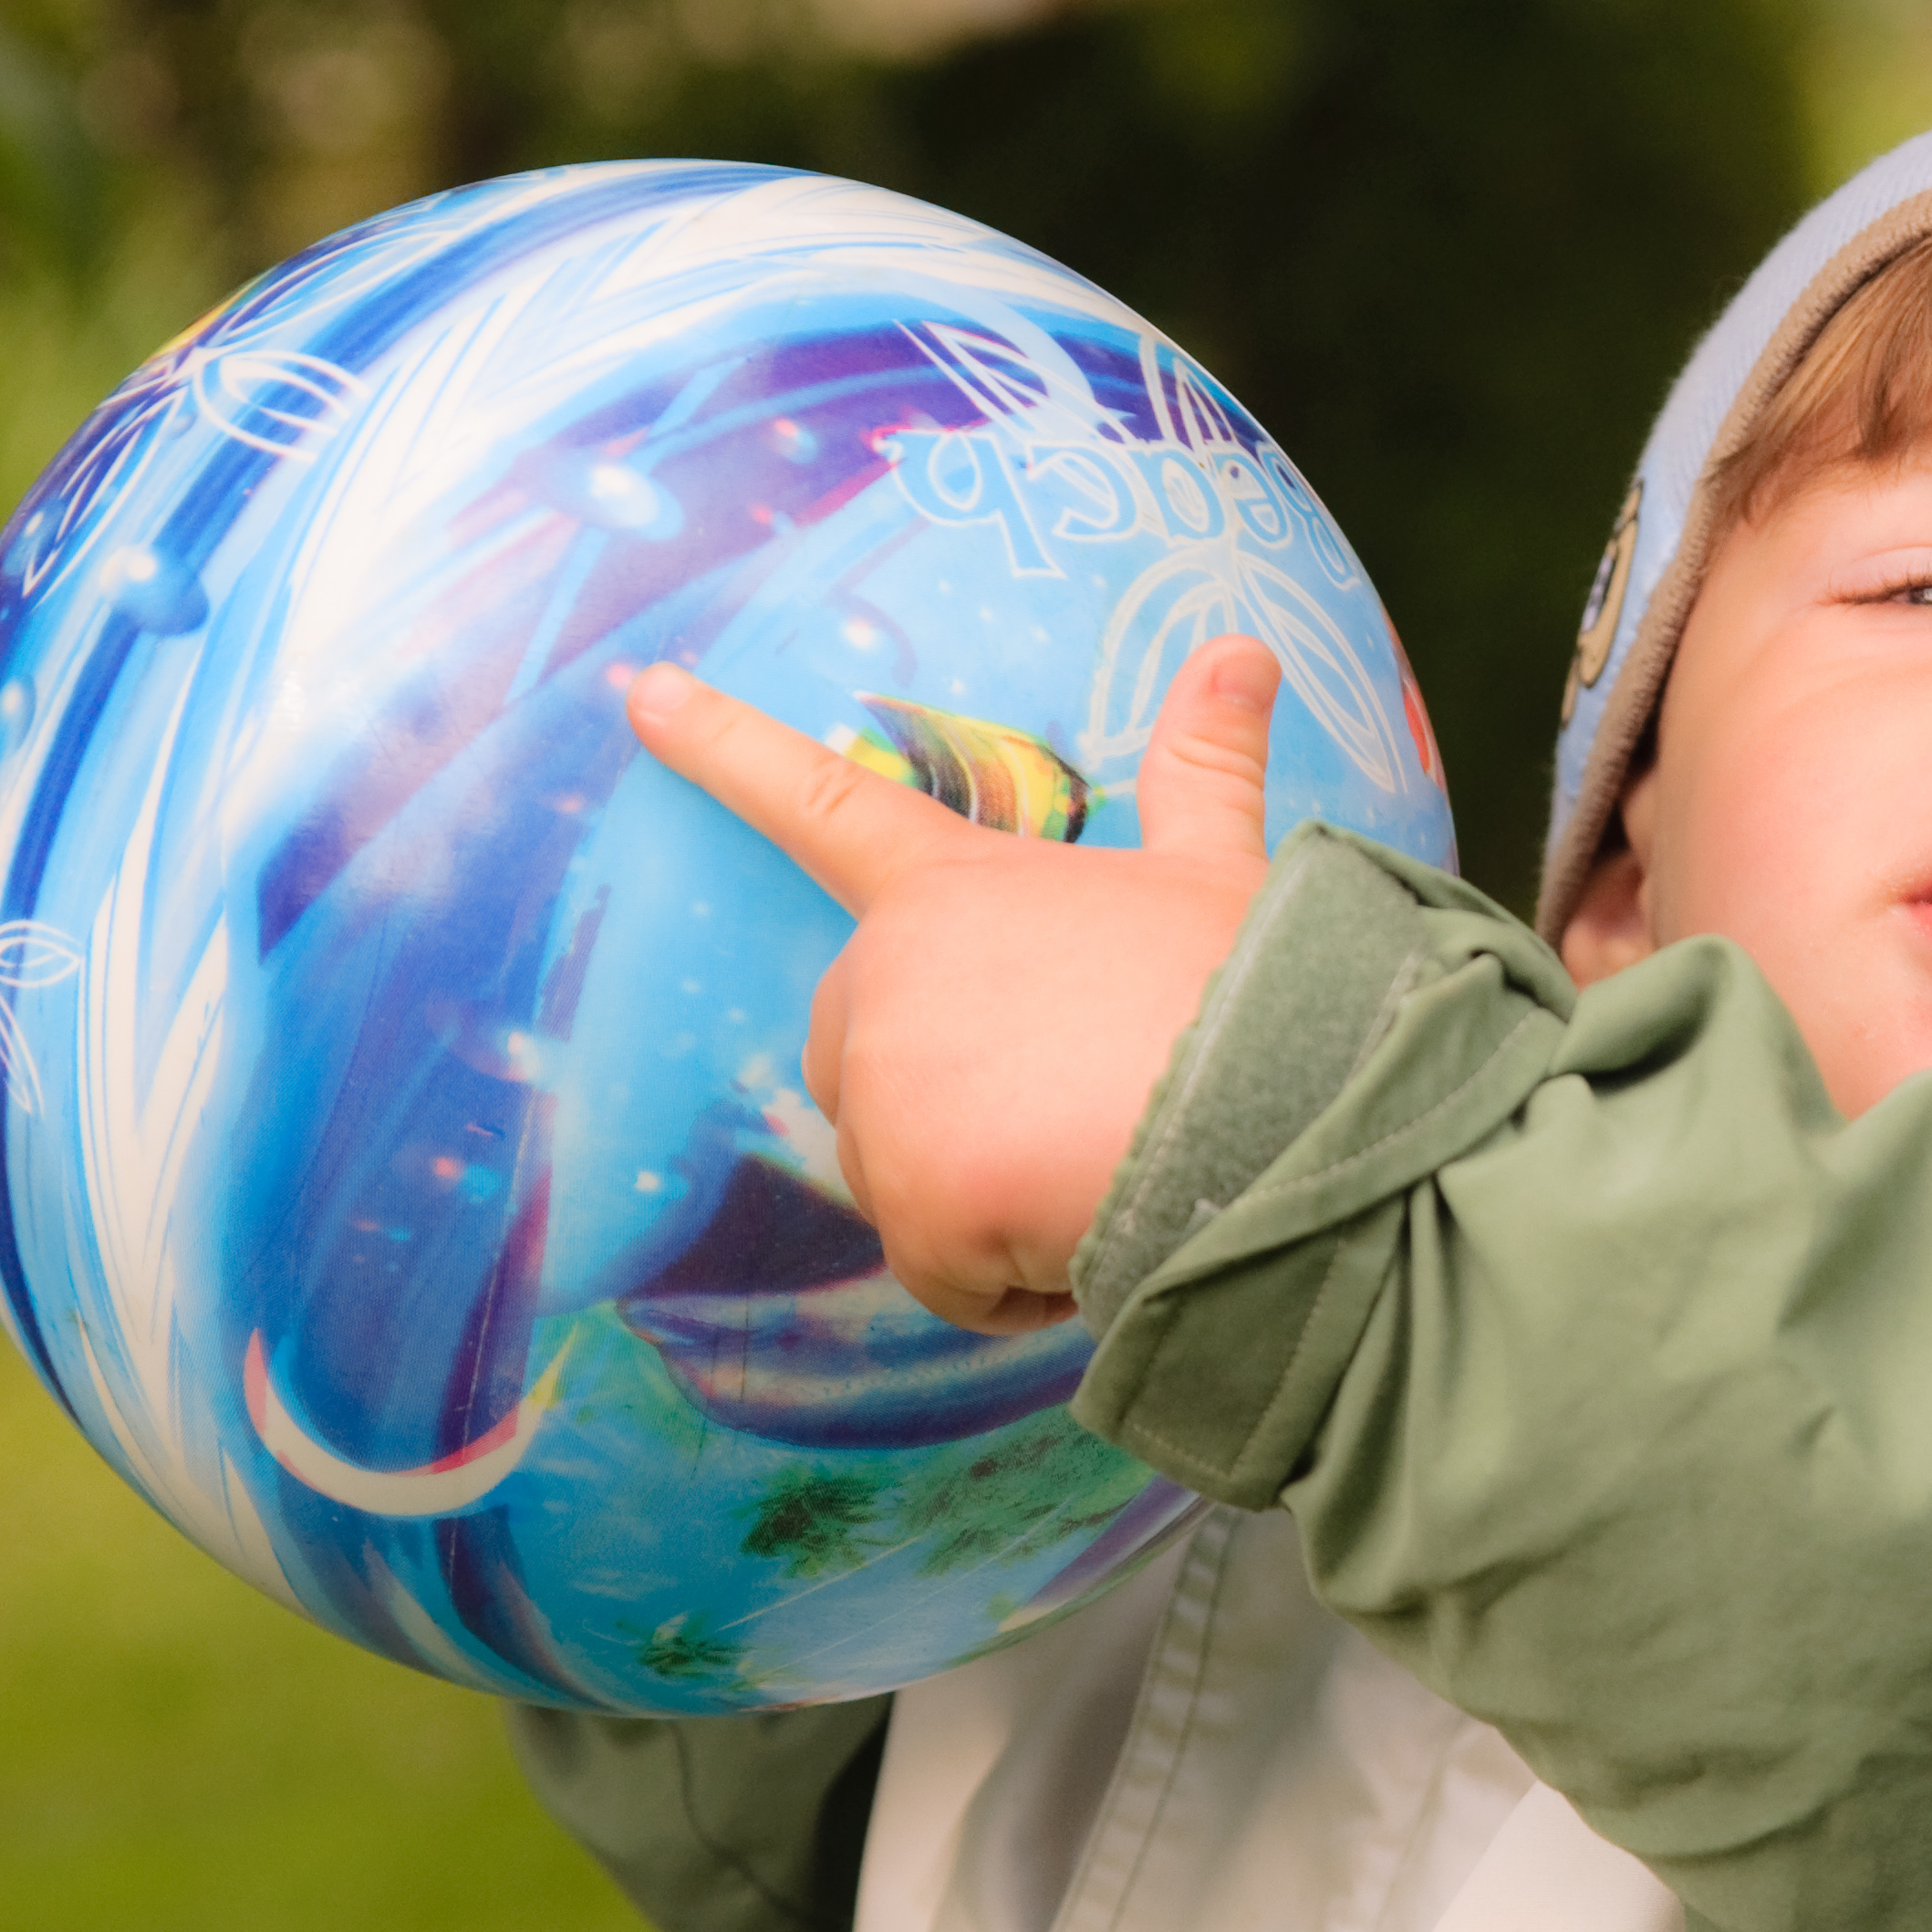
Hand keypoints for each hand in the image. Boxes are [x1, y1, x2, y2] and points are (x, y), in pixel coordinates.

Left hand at [626, 636, 1283, 1333]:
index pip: (826, 804)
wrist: (1289, 1115)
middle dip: (950, 1113)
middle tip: (1085, 1113)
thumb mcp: (1226, 871)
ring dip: (995, 1205)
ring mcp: (890, 1084)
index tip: (643, 694)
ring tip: (1109, 1169)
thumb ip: (1205, 768)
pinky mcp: (911, 1197)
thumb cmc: (1259, 989)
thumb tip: (1242, 649)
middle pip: (864, 1062)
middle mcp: (893, 970)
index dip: (728, 745)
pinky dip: (1018, 1283)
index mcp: (956, 885)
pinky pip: (946, 1276)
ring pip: (909, 1183)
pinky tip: (1098, 1236)